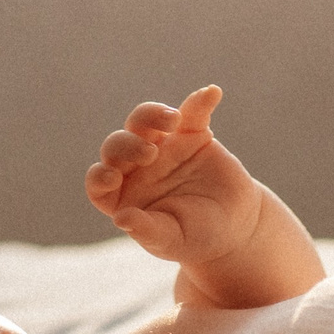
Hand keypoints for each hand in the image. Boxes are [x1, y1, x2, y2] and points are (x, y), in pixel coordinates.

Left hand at [87, 87, 325, 308]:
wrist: (234, 226)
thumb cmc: (195, 237)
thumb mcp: (172, 240)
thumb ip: (148, 231)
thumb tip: (121, 218)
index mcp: (122, 195)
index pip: (99, 180)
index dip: (100, 175)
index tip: (113, 175)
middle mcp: (136, 167)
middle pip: (118, 145)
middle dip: (128, 145)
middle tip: (149, 153)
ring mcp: (163, 146)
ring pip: (144, 120)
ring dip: (153, 115)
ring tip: (173, 120)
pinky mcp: (191, 134)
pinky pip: (192, 112)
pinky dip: (200, 101)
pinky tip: (211, 94)